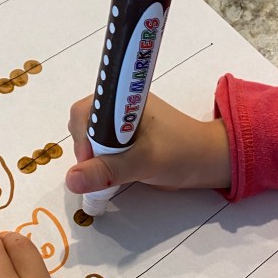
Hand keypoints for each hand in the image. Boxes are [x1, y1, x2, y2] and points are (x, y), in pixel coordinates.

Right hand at [65, 92, 230, 194]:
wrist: (205, 161)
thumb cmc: (181, 153)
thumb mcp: (142, 163)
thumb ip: (107, 170)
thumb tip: (72, 179)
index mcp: (123, 98)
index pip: (84, 111)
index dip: (82, 136)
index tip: (92, 158)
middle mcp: (119, 106)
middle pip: (82, 125)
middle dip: (88, 150)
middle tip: (106, 169)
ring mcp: (120, 121)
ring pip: (90, 139)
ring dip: (96, 158)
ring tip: (115, 171)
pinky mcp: (124, 137)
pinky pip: (101, 147)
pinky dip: (103, 162)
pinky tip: (116, 171)